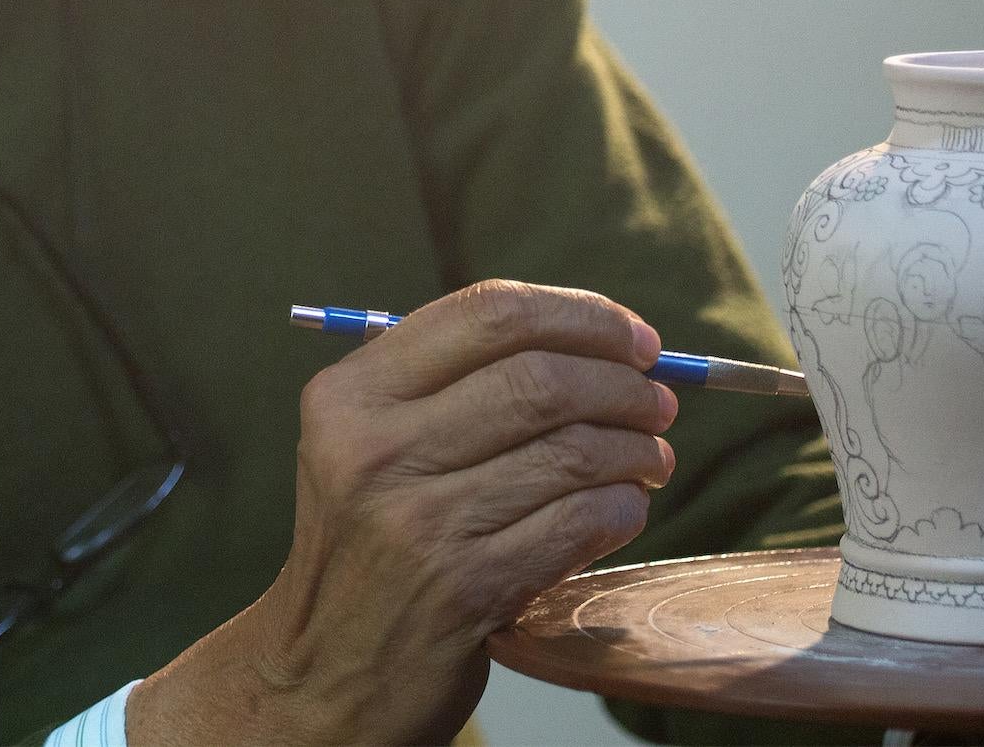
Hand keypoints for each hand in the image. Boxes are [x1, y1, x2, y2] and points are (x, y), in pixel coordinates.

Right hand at [127, 279, 675, 745]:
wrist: (325, 668)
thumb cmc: (367, 542)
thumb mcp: (364, 443)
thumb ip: (450, 383)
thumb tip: (594, 342)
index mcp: (350, 394)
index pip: (486, 314)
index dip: (580, 316)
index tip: (634, 338)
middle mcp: (376, 449)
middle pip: (539, 379)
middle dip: (623, 385)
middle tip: (657, 403)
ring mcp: (420, 521)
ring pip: (571, 451)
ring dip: (635, 450)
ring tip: (650, 459)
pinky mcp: (467, 587)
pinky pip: (580, 523)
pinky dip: (621, 509)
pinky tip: (622, 510)